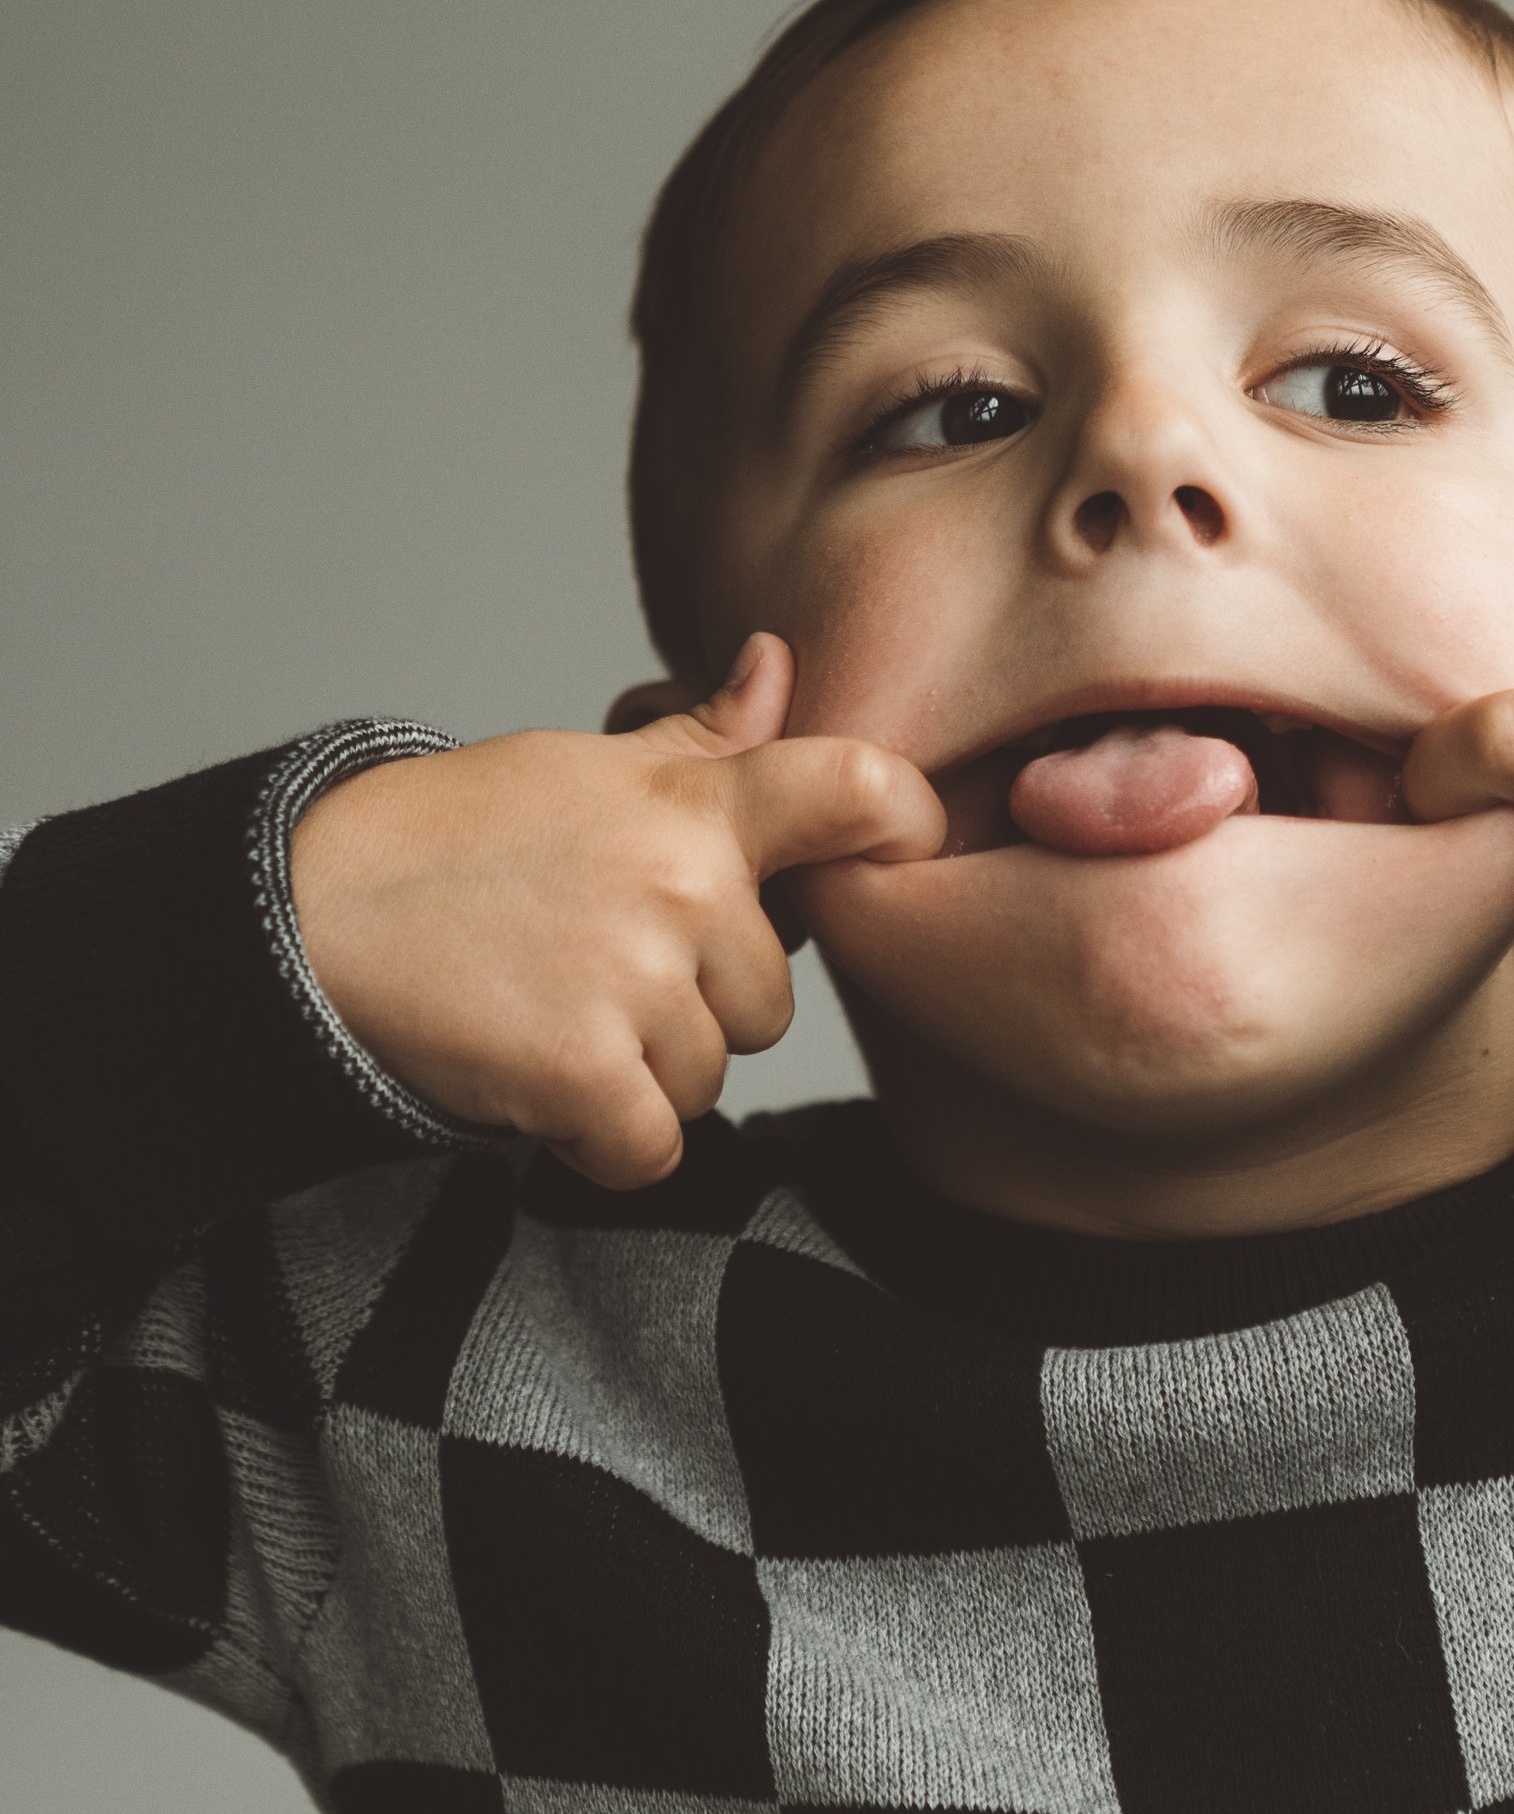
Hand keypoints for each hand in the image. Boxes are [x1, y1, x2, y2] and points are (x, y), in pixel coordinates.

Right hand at [292, 634, 944, 1185]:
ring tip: (551, 1011)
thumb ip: (701, 744)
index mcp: (694, 803)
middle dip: (693, 1007)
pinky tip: (545, 1086)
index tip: (905, 843)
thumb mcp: (579, 770)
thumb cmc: (452, 840)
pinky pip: (656, 1149)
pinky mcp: (591, 1074)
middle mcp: (686, 887)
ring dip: (641, 1074)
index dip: (904, 819)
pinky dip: (603, 1142)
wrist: (309, 913)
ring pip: (710, 1076)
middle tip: (590, 969)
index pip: (858, 787)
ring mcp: (640, 982)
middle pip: (767, 998)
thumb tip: (778, 665)